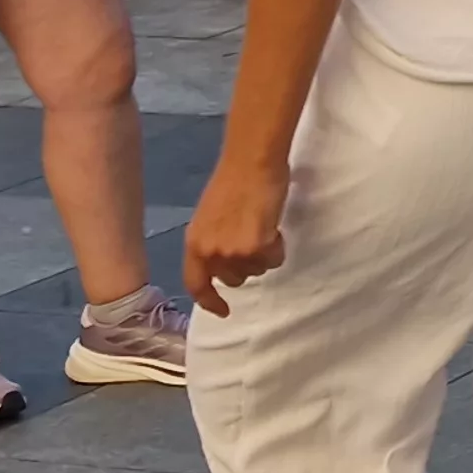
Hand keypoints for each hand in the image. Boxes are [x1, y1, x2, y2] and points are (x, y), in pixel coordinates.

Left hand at [182, 159, 288, 313]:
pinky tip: (273, 226)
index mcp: (194, 244)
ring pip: (257, 270)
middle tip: (253, 240)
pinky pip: (274, 259)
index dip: (210, 301)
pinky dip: (278, 247)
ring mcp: (234, 252)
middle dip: (245, 265)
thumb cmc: (232, 182)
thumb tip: (223, 260)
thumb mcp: (209, 218)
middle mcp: (211, 253)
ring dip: (263, 254)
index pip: (196, 284)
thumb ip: (211, 242)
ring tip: (263, 226)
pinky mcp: (258, 247)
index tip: (223, 311)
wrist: (252, 162)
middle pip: (233, 279)